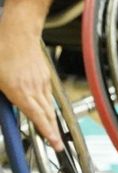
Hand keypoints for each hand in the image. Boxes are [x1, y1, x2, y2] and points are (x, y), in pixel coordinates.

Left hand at [0, 12, 60, 149]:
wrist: (18, 29)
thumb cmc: (2, 49)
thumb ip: (1, 95)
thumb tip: (3, 109)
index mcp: (20, 90)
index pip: (37, 117)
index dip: (48, 132)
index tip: (55, 143)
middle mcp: (34, 87)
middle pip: (47, 113)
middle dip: (53, 130)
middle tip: (56, 143)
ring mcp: (42, 80)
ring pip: (49, 104)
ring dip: (50, 118)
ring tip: (51, 129)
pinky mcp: (44, 74)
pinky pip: (48, 94)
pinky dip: (47, 104)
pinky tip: (44, 107)